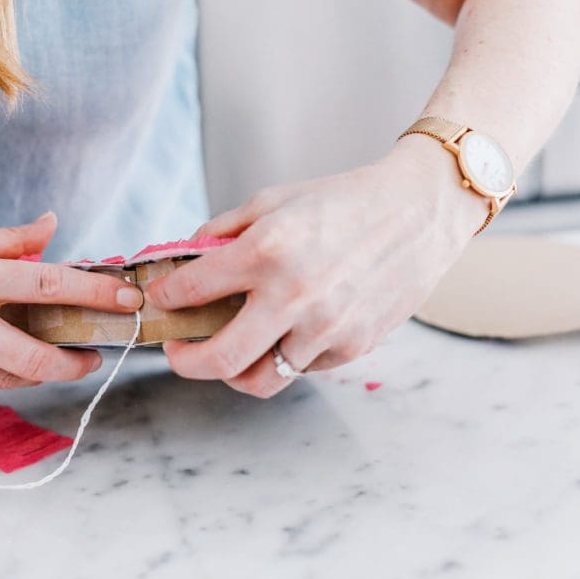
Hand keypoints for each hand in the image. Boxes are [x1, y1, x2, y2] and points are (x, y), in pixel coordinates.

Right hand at [0, 212, 143, 392]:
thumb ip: (6, 240)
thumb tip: (52, 230)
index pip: (49, 287)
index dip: (97, 295)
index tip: (127, 302)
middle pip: (36, 358)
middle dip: (75, 362)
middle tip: (91, 355)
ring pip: (6, 379)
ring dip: (33, 368)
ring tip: (42, 352)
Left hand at [145, 137, 489, 397]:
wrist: (418, 212)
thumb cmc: (342, 202)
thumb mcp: (272, 200)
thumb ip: (221, 232)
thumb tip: (183, 261)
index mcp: (267, 251)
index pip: (191, 291)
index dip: (165, 298)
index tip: (161, 300)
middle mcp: (294, 296)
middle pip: (219, 360)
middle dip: (185, 361)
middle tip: (178, 350)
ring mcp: (325, 328)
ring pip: (259, 378)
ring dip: (234, 367)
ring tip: (228, 347)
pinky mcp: (352, 347)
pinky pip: (299, 369)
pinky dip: (280, 357)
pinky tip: (280, 332)